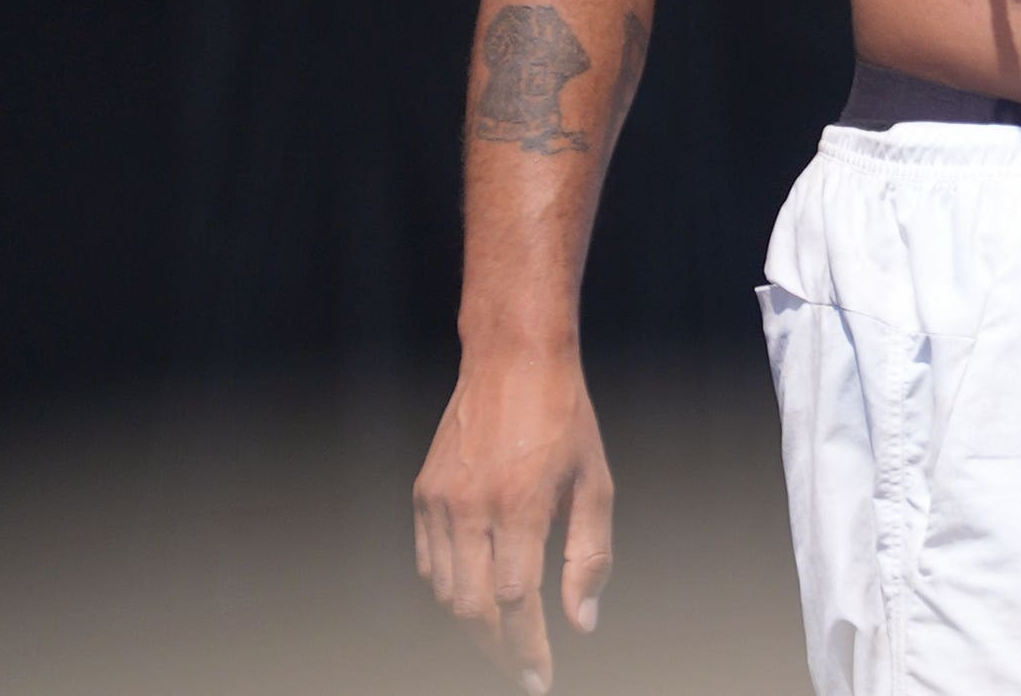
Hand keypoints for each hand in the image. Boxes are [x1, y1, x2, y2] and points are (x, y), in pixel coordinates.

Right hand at [414, 353, 615, 692]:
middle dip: (498, 648)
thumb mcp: (596, 483)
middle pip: (472, 608)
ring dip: (474, 623)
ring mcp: (440, 500)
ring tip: (506, 633)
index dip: (526, 649)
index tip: (539, 679)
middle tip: (523, 667)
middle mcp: (471, 506)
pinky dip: (451, 589)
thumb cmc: (565, 417)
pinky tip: (479, 593)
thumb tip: (581, 622)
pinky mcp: (424, 493)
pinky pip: (429, 562)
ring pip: (445, 591)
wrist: (513, 356)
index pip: (515, 601)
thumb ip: (590, 557)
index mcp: (519, 504)